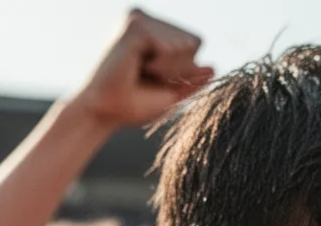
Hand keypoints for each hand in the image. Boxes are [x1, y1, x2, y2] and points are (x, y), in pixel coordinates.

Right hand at [70, 9, 212, 128]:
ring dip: (168, 69)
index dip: (186, 68)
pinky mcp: (134, 25)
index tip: (157, 78)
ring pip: (184, 45)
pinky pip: (170, 47)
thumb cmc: (135, 104)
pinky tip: (138, 66)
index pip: (195, 42)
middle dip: (179, 69)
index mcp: (153, 29)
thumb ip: (192, 79)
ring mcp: (138, 18)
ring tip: (141, 71)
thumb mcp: (172, 92)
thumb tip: (214, 68)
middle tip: (147, 76)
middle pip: (193, 42)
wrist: (106, 111)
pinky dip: (160, 66)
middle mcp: (145, 17)